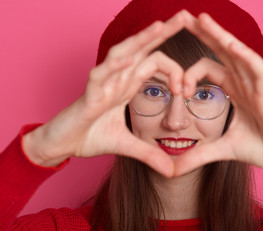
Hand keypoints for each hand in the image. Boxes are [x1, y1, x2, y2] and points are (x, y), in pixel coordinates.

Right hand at [23, 11, 191, 176]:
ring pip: (123, 54)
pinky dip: (115, 66)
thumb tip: (172, 170)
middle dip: (163, 33)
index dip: (175, 73)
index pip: (154, 63)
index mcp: (128, 84)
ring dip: (141, 40)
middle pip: (142, 48)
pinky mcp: (89, 94)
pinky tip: (131, 57)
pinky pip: (101, 74)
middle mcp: (118, 78)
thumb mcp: (128, 146)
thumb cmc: (90, 136)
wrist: (63, 145)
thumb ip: (150, 154)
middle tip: (185, 17)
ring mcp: (103, 83)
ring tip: (161, 26)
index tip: (187, 92)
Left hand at [174, 13, 262, 183]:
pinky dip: (244, 56)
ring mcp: (257, 85)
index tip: (178, 91)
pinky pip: (257, 69)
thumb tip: (171, 170)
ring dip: (219, 35)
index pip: (208, 69)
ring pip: (237, 53)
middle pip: (221, 52)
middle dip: (203, 34)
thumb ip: (197, 155)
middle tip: (182, 17)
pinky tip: (229, 43)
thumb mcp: (221, 150)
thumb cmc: (261, 148)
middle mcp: (244, 82)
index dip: (189, 75)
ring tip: (200, 19)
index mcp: (234, 90)